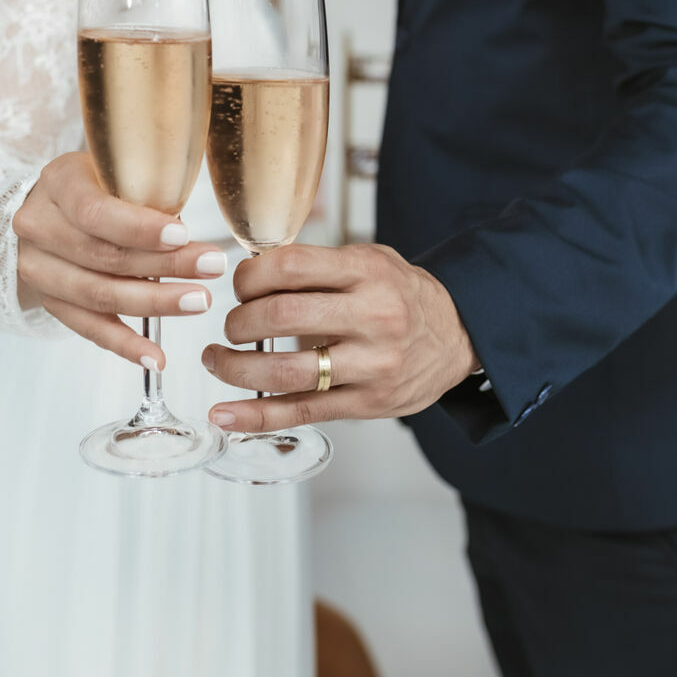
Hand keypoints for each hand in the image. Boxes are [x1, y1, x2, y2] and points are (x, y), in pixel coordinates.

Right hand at [12, 152, 227, 368]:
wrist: (46, 211)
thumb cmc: (96, 186)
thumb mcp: (113, 170)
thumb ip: (145, 189)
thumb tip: (192, 227)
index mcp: (58, 184)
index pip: (94, 211)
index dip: (139, 228)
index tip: (182, 235)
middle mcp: (39, 227)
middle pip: (103, 256)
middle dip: (164, 265)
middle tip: (212, 267)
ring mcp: (40, 269)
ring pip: (99, 295)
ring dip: (154, 303)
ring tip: (198, 302)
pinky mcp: (51, 303)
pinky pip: (90, 329)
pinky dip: (125, 345)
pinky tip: (156, 357)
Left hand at [202, 243, 478, 432]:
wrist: (459, 335)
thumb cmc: (403, 295)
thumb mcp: (371, 260)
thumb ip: (320, 264)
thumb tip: (252, 270)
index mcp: (368, 273)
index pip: (292, 266)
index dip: (251, 275)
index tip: (241, 284)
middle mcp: (371, 317)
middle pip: (282, 316)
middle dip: (239, 321)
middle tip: (231, 324)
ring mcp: (370, 365)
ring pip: (285, 371)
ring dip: (236, 368)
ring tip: (218, 360)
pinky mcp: (366, 404)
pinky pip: (301, 412)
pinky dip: (256, 417)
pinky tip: (226, 415)